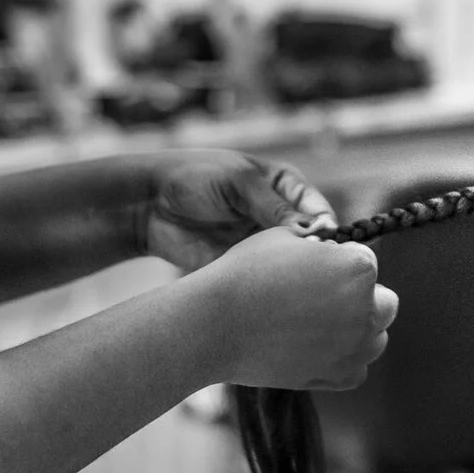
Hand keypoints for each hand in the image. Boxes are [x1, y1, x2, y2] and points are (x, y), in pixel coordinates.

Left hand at [141, 150, 336, 272]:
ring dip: (295, 274)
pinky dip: (271, 286)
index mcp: (284, 187)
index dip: (324, 227)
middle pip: (310, 240)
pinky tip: (275, 295)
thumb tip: (311, 230)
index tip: (325, 244)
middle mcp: (278, 216)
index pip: (317, 209)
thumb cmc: (194, 177)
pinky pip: (264, 278)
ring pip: (290, 263)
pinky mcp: (242, 264)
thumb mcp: (238, 182)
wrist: (148, 204)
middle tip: (318, 270)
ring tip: (298, 286)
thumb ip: (273, 206)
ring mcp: (261, 242)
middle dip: (315, 254)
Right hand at [193, 225, 395, 390]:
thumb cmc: (246, 273)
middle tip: (322, 297)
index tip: (311, 270)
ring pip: (376, 337)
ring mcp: (355, 347)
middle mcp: (366, 309)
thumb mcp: (285, 238)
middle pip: (384, 301)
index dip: (339, 262)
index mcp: (358, 268)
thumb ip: (320, 243)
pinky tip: (313, 348)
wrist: (215, 324)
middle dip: (361, 296)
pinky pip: (357, 368)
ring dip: (357, 329)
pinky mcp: (339, 377)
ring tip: (317, 324)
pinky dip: (342, 359)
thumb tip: (331, 249)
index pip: (367, 262)